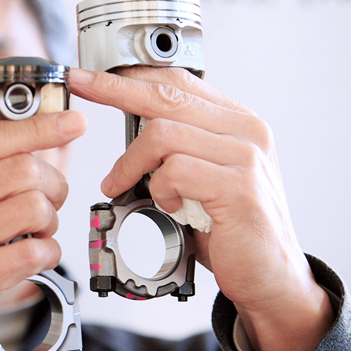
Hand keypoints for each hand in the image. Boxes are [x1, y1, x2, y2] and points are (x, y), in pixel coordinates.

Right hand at [0, 110, 85, 350]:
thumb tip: (19, 140)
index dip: (44, 125)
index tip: (73, 121)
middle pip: (25, 169)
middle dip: (53, 184)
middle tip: (51, 198)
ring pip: (34, 208)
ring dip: (50, 221)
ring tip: (37, 231)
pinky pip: (34, 253)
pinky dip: (48, 253)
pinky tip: (34, 255)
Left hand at [69, 66, 332, 350]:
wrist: (270, 276)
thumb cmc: (228, 226)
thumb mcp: (201, 174)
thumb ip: (178, 144)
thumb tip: (129, 120)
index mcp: (235, 121)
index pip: (176, 82)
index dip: (129, 75)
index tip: (91, 74)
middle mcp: (245, 129)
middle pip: (165, 95)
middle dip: (113, 90)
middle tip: (80, 84)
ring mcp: (245, 155)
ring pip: (162, 134)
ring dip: (131, 162)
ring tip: (123, 186)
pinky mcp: (238, 186)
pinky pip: (175, 171)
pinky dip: (159, 190)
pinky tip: (168, 207)